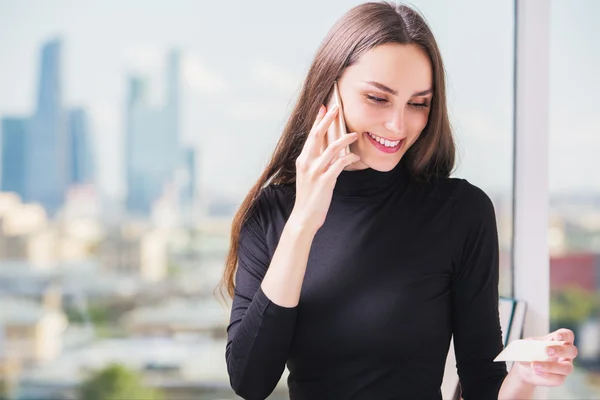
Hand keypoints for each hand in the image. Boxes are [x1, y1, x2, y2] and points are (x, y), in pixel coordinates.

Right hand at [290, 104, 359, 232]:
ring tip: (355, 134)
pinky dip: (348, 158)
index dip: (317, 120)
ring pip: (331, 148)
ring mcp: (315, 172)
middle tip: (336, 108)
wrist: (304, 217)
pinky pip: (339, 164)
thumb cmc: (309, 196)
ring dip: (344, 139)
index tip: (324, 107)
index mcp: (302, 160)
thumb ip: (316, 162)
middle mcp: (306, 163)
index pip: (310, 136)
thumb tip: (329, 150)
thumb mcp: (309, 176)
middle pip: (317, 136)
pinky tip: (355, 157)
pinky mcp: (325, 181)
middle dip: (327, 121)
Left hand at [513, 328, 578, 386]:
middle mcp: (566, 354)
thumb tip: (530, 349)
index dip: (564, 335)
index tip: (556, 336)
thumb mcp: (529, 345)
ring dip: (550, 366)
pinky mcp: (560, 378)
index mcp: (559, 342)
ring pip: (566, 368)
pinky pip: (557, 378)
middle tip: (547, 351)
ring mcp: (565, 367)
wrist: (524, 368)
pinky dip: (546, 375)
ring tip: (534, 365)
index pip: (568, 335)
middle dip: (561, 350)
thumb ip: (531, 345)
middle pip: (572, 351)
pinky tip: (536, 372)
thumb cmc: (530, 352)